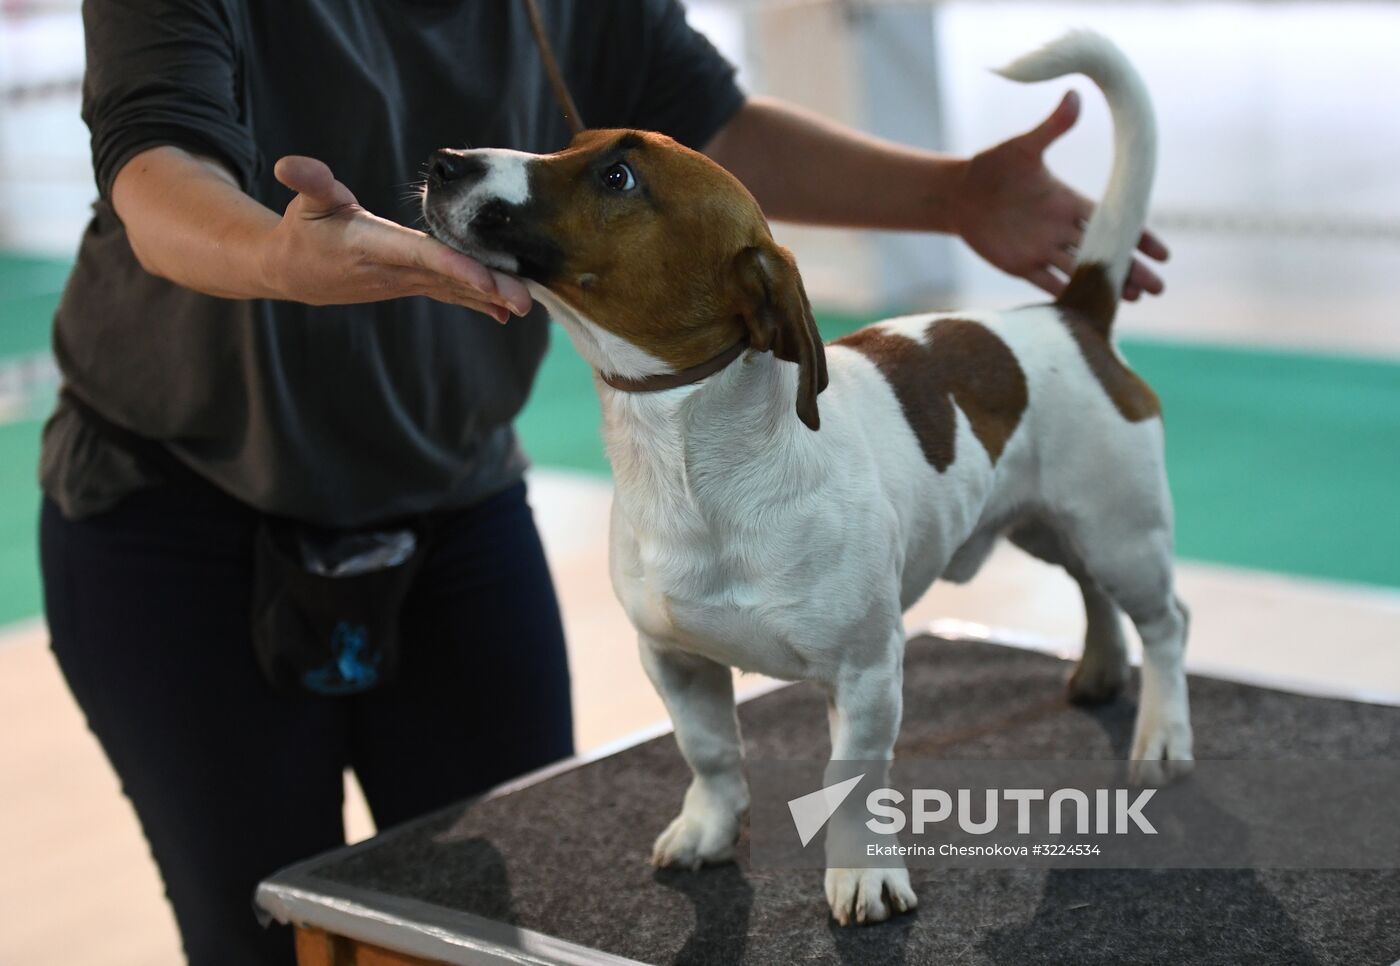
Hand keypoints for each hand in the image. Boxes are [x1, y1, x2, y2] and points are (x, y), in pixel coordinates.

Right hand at [261, 156, 530, 321]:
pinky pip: (449, 292)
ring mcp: (405, 281)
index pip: (424, 257)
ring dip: (492, 298)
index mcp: (375, 246)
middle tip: (527, 301)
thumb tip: (291, 166)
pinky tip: (506, 310)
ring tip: (529, 305)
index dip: (458, 268)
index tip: (490, 282)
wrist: (292, 273)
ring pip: (455, 289)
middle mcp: (395, 270)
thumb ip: (309, 183)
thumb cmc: (303, 230)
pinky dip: (477, 300)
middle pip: (451, 278)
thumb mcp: (305, 202)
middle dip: (490, 289)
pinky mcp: (411, 284)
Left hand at [949, 91, 1167, 300]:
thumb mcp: (1023, 147)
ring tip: (1138, 299)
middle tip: (1161, 287)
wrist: (959, 193)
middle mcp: (1061, 228)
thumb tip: (1074, 94)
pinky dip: (1068, 295)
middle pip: (1103, 251)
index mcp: (1068, 201)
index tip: (1163, 251)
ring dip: (1108, 284)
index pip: (1111, 219)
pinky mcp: (1020, 265)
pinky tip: (1089, 311)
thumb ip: (1051, 128)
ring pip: (1082, 270)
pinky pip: (1048, 284)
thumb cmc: (993, 166)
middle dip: (1132, 268)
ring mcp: (1043, 248)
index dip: (1137, 235)